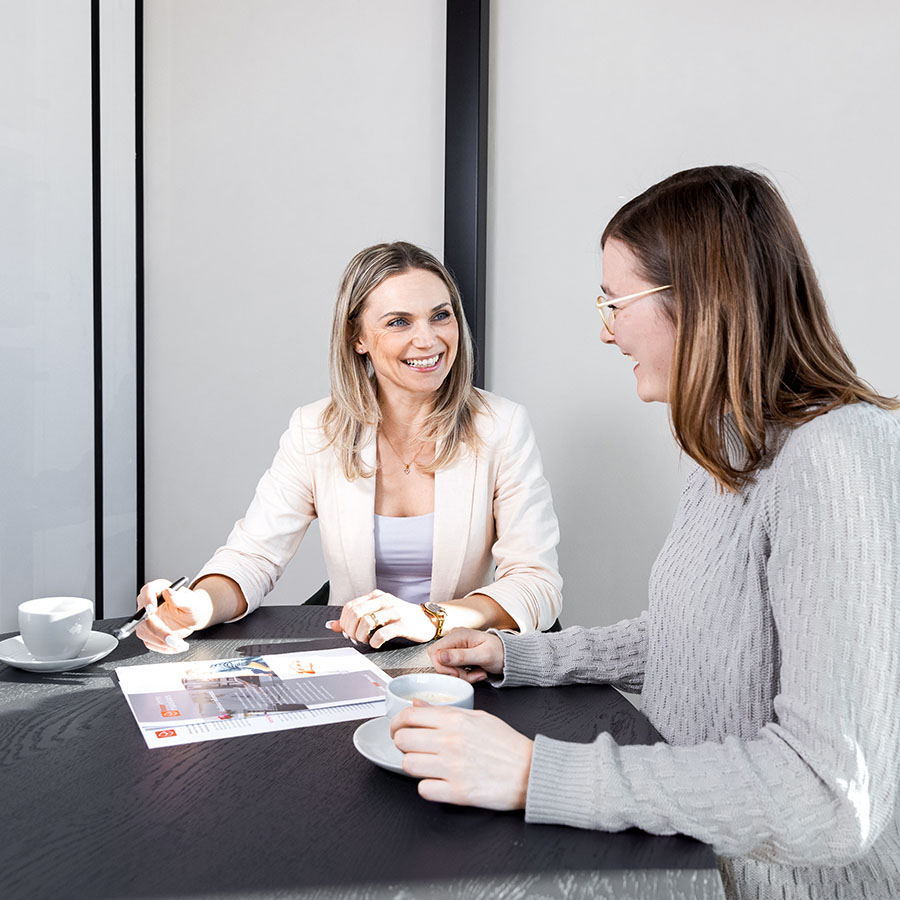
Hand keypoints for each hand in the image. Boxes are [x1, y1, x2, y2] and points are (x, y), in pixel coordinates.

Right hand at [134, 579, 213, 653]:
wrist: (194, 617)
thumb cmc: (193, 606)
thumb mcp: (192, 602)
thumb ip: (181, 598)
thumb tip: (169, 592)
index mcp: (158, 589)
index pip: (147, 591)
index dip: (147, 600)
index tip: (151, 610)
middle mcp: (148, 603)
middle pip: (144, 617)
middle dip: (159, 630)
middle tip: (173, 639)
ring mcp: (146, 619)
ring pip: (144, 632)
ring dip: (161, 642)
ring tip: (180, 644)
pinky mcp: (148, 632)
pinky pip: (150, 642)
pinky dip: (163, 647)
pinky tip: (176, 646)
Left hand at [325, 590, 438, 647]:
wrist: (427, 620)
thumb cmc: (401, 617)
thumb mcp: (378, 613)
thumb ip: (356, 618)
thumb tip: (332, 625)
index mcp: (376, 596)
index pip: (350, 606)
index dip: (344, 623)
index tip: (348, 633)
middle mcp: (384, 600)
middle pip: (355, 613)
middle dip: (351, 630)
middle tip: (356, 639)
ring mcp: (394, 611)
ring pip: (366, 622)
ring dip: (361, 636)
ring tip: (367, 641)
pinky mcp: (403, 624)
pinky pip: (382, 633)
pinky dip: (375, 641)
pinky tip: (376, 644)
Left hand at [390, 704, 532, 809]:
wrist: (530, 771)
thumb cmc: (506, 744)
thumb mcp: (477, 717)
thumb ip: (444, 711)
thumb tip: (416, 705)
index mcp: (455, 720)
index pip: (409, 716)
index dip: (396, 722)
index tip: (397, 729)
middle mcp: (450, 741)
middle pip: (402, 740)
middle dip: (402, 744)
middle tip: (411, 748)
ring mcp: (452, 767)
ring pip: (408, 765)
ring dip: (413, 765)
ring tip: (425, 765)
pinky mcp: (457, 792)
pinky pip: (423, 789)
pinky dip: (427, 787)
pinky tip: (437, 782)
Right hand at [427, 628, 504, 682]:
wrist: (510, 655)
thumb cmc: (500, 652)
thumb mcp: (483, 655)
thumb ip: (461, 656)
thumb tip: (441, 656)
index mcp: (458, 635)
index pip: (434, 652)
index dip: (442, 666)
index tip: (457, 674)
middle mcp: (454, 639)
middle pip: (439, 661)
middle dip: (454, 673)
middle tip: (471, 675)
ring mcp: (456, 647)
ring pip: (446, 667)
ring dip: (462, 676)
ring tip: (478, 674)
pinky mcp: (459, 655)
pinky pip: (454, 669)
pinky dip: (465, 675)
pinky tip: (477, 673)